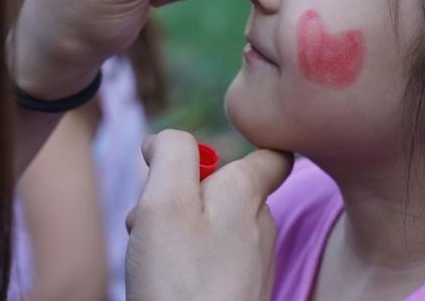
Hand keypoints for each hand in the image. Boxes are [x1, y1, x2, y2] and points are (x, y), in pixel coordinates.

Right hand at [125, 131, 292, 300]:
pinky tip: (166, 283)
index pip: (273, 154)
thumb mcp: (165, 201)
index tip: (209, 158)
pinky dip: (186, 263)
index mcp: (248, 192)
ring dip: (178, 230)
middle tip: (151, 217)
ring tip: (153, 256)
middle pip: (227, 188)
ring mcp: (253, 261)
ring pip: (214, 226)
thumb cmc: (180, 281)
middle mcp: (261, 223)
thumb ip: (173, 154)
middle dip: (183, 194)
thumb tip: (167, 139)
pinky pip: (212, 261)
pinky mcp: (240, 291)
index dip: (249, 144)